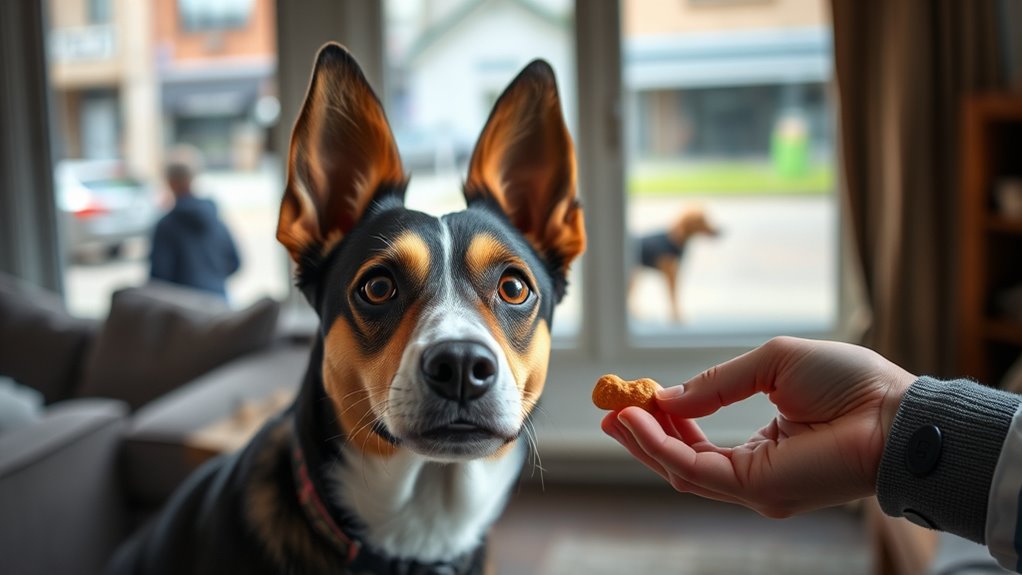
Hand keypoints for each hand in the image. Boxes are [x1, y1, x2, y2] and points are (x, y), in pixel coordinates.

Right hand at [601, 336, 915, 516]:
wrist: (894, 411)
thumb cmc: (849, 382)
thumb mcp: (771, 364)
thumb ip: (718, 382)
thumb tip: (669, 397)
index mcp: (767, 445)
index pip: (701, 441)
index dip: (664, 420)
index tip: (635, 399)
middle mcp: (757, 473)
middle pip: (683, 460)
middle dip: (644, 436)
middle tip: (611, 409)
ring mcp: (756, 486)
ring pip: (681, 469)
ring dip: (644, 440)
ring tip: (618, 411)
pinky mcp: (757, 489)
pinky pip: (694, 470)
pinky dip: (662, 447)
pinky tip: (640, 421)